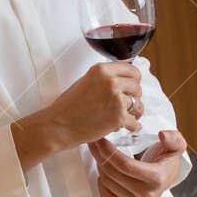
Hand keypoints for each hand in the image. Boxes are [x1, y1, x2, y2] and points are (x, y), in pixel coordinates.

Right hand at [11, 62, 140, 165]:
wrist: (58, 125)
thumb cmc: (66, 106)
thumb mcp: (84, 82)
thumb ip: (103, 78)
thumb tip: (122, 79)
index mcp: (102, 70)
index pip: (132, 70)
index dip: (133, 80)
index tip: (130, 86)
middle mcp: (111, 82)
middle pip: (137, 87)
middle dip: (132, 96)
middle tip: (123, 104)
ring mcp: (116, 99)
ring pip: (138, 105)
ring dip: (133, 112)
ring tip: (121, 116)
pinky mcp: (119, 117)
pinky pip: (135, 122)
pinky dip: (130, 126)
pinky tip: (122, 127)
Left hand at [88, 131, 186, 196]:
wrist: (167, 177)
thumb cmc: (166, 159)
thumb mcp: (176, 145)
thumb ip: (173, 138)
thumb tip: (162, 135)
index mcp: (157, 178)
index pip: (125, 165)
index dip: (108, 151)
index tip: (100, 140)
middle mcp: (148, 194)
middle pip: (113, 173)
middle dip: (100, 156)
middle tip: (94, 144)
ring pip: (108, 183)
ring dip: (99, 166)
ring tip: (99, 154)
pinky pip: (106, 196)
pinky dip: (100, 183)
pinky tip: (103, 172)